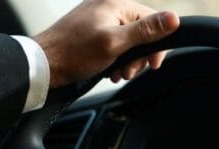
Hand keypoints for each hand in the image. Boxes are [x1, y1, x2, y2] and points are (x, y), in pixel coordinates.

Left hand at [33, 0, 180, 87]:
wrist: (44, 63)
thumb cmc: (74, 53)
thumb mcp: (115, 43)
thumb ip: (146, 31)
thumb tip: (173, 18)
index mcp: (116, 3)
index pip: (153, 20)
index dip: (156, 46)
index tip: (152, 65)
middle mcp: (109, 6)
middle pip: (143, 32)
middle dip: (139, 57)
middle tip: (128, 71)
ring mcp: (101, 18)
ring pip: (130, 41)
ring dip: (128, 61)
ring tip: (117, 72)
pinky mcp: (95, 30)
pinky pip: (117, 43)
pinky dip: (117, 59)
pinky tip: (110, 70)